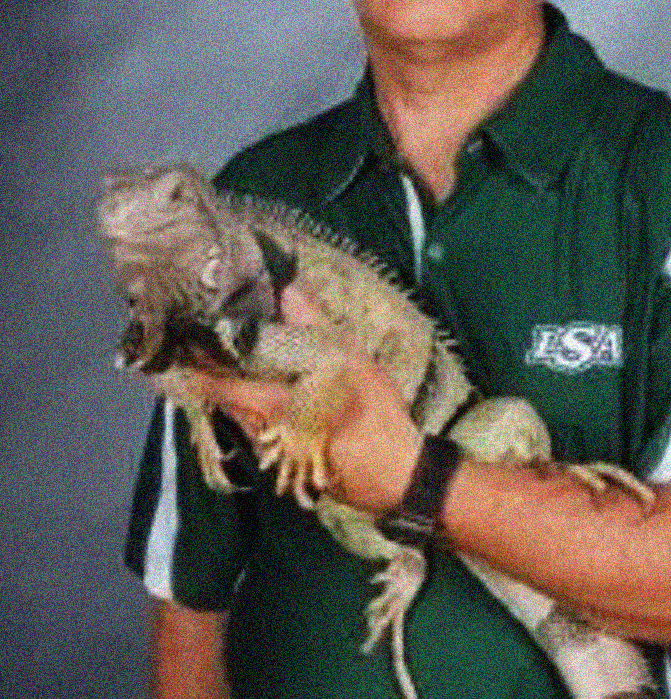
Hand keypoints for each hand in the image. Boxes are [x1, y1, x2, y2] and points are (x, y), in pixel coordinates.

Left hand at [189, 282, 422, 513]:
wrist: (398, 473)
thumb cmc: (373, 414)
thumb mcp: (350, 360)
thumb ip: (314, 325)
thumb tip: (288, 290)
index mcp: (269, 403)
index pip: (213, 385)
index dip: (193, 364)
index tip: (180, 342)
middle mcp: (262, 430)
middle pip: (225, 399)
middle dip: (215, 372)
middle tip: (207, 339)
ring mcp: (275, 451)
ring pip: (244, 415)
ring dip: (238, 390)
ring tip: (236, 356)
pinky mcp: (291, 462)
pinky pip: (263, 428)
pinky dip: (260, 406)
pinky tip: (276, 388)